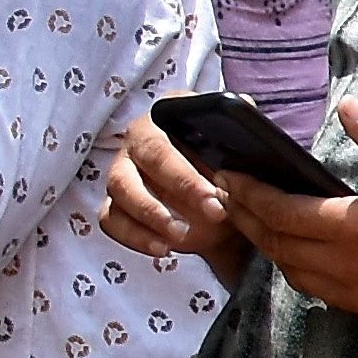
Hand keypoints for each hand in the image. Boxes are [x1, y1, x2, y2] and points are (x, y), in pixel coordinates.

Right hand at [97, 112, 260, 280]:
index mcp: (165, 117)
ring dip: (150, 216)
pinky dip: (134, 236)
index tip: (217, 197)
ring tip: (181, 237)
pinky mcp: (115, 203)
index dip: (189, 172)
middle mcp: (139, 139)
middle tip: (213, 214)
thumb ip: (241, 128)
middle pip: (146, 161)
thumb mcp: (238, 147)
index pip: (170, 141)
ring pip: (120, 188)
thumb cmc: (225, 163)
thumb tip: (246, 108)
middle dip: (179, 191)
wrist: (218, 195)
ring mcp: (123, 170)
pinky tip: (161, 249)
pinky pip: (111, 219)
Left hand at [228, 104, 357, 334]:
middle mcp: (348, 265)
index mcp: (357, 227)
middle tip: (227, 195)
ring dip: (267, 246)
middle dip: (245, 217)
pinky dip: (295, 269)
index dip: (248, 192)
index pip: (280, 210)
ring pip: (290, 271)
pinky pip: (316, 291)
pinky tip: (297, 253)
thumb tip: (348, 109)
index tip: (228, 174)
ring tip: (254, 222)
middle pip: (275, 243)